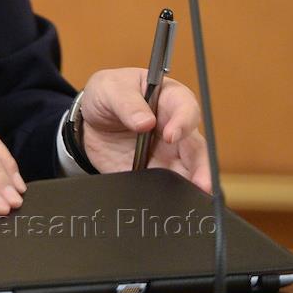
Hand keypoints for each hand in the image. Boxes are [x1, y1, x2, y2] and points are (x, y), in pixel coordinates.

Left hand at [79, 68, 211, 192]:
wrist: (89, 118)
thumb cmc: (109, 93)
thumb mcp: (111, 88)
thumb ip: (127, 103)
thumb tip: (144, 122)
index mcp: (170, 100)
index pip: (186, 110)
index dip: (183, 123)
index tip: (171, 136)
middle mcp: (176, 130)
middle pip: (197, 150)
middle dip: (203, 167)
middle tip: (202, 183)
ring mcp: (167, 155)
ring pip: (188, 174)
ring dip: (191, 187)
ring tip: (189, 199)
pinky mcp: (152, 173)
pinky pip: (163, 188)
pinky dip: (165, 197)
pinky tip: (162, 204)